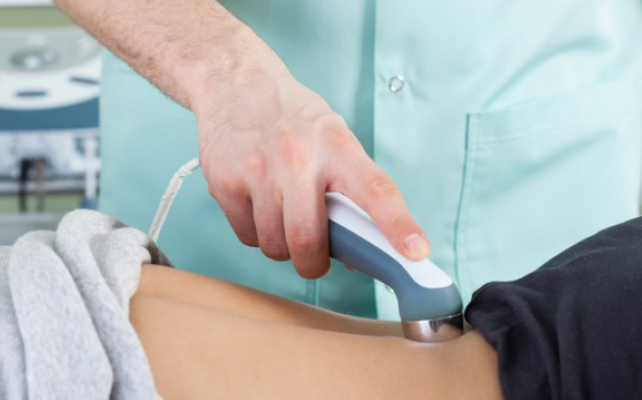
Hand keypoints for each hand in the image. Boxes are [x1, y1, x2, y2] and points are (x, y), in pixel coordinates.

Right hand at [194, 68, 429, 278]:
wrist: (235, 82)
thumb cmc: (292, 118)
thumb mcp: (331, 137)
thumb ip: (347, 189)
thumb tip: (355, 251)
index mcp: (337, 146)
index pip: (376, 190)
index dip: (398, 225)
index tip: (416, 252)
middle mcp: (298, 157)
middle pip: (308, 241)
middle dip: (313, 264)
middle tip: (314, 259)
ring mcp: (258, 171)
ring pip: (275, 245)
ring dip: (282, 245)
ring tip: (281, 216)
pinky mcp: (225, 182)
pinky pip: (246, 236)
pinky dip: (255, 232)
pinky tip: (257, 205)